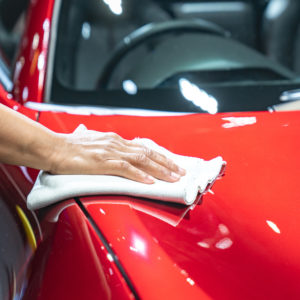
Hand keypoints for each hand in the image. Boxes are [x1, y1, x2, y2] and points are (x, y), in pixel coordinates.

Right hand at [50, 130, 185, 183]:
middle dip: (166, 163)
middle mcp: (116, 144)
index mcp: (115, 140)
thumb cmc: (71, 147)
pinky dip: (139, 176)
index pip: (143, 148)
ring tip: (173, 177)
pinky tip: (149, 182)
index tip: (171, 163)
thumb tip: (114, 150)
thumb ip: (106, 147)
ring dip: (159, 170)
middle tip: (180, 171)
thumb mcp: (94, 143)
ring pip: (141, 161)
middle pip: (147, 153)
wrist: (53, 148)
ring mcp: (110, 152)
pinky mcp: (102, 162)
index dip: (159, 156)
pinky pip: (125, 169)